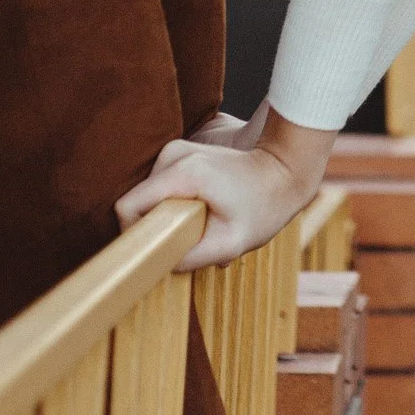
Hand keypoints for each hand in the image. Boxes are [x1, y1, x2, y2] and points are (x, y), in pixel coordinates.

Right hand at [115, 108, 337, 272]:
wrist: (286, 170)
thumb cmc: (264, 207)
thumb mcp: (231, 243)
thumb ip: (190, 257)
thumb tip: (157, 265)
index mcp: (183, 174)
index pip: (128, 207)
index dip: (135, 234)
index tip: (158, 249)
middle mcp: (174, 155)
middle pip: (138, 202)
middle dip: (158, 227)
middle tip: (191, 239)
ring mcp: (177, 150)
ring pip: (149, 196)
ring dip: (170, 216)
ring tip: (202, 223)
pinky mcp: (182, 153)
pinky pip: (162, 187)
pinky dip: (177, 203)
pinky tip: (204, 211)